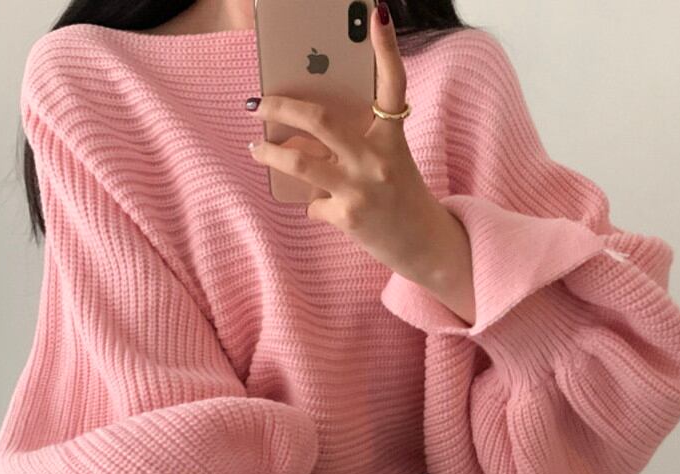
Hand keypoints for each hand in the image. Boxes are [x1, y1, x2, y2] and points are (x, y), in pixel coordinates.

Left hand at [246, 3, 459, 289]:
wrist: (424, 244)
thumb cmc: (402, 196)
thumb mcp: (390, 161)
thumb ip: (357, 144)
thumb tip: (305, 137)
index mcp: (393, 138)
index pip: (394, 85)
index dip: (387, 49)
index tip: (377, 14)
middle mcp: (378, 159)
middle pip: (321, 120)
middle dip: (281, 107)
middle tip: (258, 102)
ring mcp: (361, 188)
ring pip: (299, 163)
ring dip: (269, 154)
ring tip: (255, 147)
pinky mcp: (349, 216)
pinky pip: (312, 204)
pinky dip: (312, 204)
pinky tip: (322, 208)